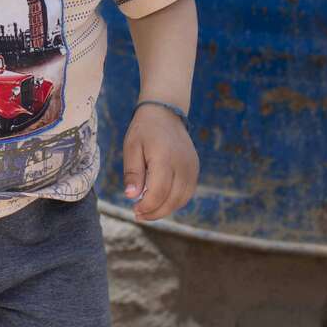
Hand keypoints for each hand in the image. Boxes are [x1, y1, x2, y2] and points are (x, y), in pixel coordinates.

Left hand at [122, 103, 199, 222]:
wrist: (165, 112)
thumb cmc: (144, 129)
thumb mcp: (132, 147)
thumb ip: (133, 173)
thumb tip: (131, 196)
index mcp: (164, 158)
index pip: (158, 192)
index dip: (147, 206)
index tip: (134, 209)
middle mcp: (182, 164)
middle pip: (172, 199)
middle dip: (155, 212)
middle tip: (139, 215)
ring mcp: (191, 167)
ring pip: (182, 199)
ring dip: (166, 209)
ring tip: (149, 210)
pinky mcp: (195, 168)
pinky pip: (188, 192)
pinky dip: (176, 201)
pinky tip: (162, 201)